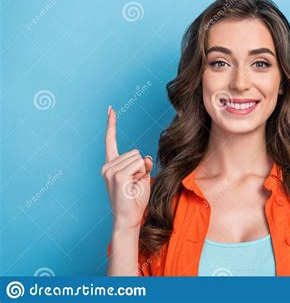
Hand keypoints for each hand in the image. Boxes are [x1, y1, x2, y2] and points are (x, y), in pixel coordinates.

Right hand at [101, 106, 152, 230]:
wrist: (128, 217)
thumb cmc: (135, 199)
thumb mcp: (143, 177)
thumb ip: (143, 164)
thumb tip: (145, 158)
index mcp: (111, 164)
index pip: (110, 140)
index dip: (111, 124)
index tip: (111, 109)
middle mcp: (107, 166)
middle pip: (135, 152)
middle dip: (141, 167)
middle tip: (134, 183)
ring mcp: (110, 171)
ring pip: (138, 158)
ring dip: (141, 172)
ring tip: (133, 186)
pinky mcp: (117, 176)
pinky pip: (139, 165)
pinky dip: (141, 174)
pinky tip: (132, 186)